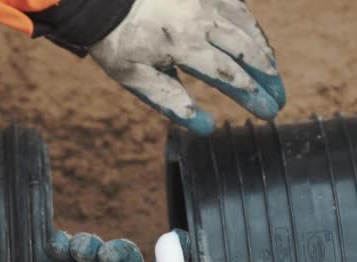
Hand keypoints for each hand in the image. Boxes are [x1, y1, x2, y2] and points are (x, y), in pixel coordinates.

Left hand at [90, 0, 285, 134]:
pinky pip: (236, 6)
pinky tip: (255, 40)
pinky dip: (251, 26)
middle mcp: (199, 19)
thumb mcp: (135, 78)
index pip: (228, 74)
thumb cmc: (118, 43)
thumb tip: (205, 127)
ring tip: (273, 74)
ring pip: (246, 25)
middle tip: (279, 99)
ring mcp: (203, 0)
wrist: (103, 2)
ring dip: (263, 52)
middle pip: (245, 50)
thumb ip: (171, 101)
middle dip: (267, 77)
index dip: (252, 95)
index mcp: (182, 45)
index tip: (268, 112)